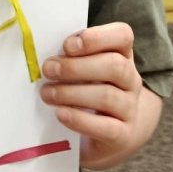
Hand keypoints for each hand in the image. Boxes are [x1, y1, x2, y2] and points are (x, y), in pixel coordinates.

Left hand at [39, 22, 151, 169]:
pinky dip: (80, 119)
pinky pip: (105, 127)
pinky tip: (60, 114)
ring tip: (47, 94)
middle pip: (115, 65)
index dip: (97, 37)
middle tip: (48, 70)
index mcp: (121, 55)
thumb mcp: (81, 71)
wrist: (105, 136)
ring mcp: (130, 108)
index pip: (122, 36)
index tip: (68, 45)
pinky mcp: (123, 135)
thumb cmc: (86, 94)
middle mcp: (130, 79)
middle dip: (76, 67)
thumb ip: (69, 58)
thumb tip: (41, 53)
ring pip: (107, 96)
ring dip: (71, 93)